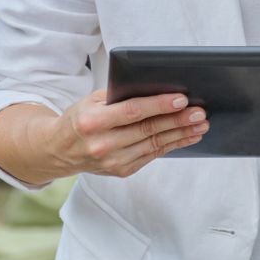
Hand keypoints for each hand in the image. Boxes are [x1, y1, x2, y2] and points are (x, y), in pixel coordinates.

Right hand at [43, 89, 208, 178]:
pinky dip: (172, 145)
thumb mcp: (93, 100)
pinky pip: (152, 155)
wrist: (58, 150)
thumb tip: (160, 89)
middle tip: (200, 113)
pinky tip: (187, 136)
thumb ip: (121, 95)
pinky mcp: (120, 171)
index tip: (182, 99)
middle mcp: (101, 144)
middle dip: (178, 120)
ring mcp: (111, 161)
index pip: (132, 112)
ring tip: (201, 125)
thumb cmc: (81, 117)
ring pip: (154, 145)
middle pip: (147, 130)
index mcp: (92, 122)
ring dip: (181, 134)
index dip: (159, 105)